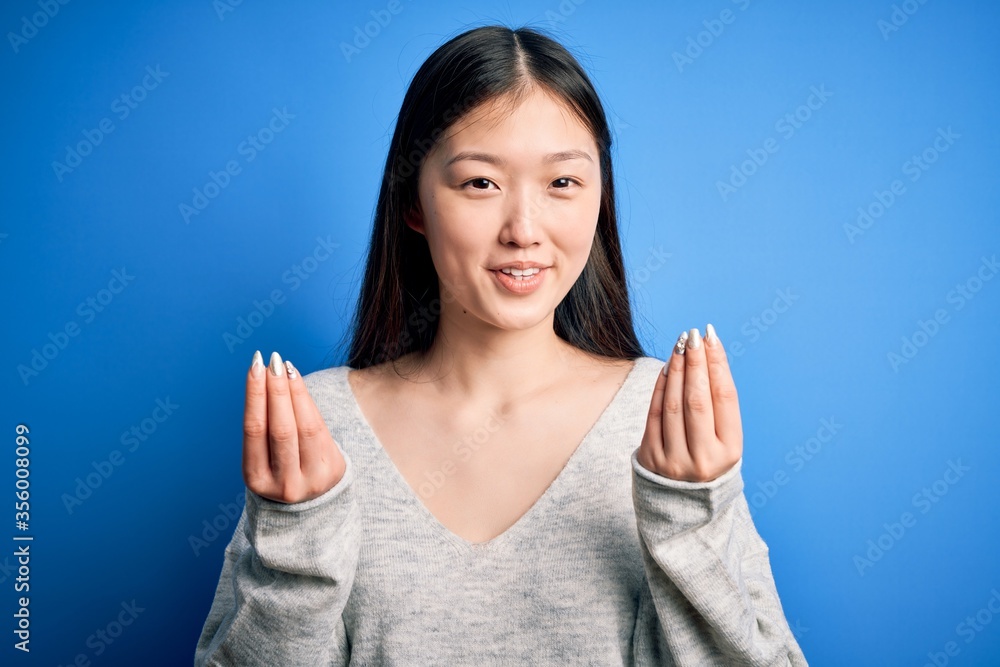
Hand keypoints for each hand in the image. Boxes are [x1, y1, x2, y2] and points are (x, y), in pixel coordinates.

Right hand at [242, 351, 345, 502]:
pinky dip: (309, 403)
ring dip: (294, 392)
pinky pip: (321, 429)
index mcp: (257, 480)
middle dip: (275, 391)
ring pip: (304, 427)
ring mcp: (311, 480)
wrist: (313, 498)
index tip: (255, 366)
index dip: (255, 395)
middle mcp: (284, 484)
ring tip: (285, 366)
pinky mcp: (333, 471)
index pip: (254, 430)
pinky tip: (299, 383)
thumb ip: (265, 425)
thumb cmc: (280, 466)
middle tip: (272, 361)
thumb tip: (267, 374)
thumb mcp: (265, 456)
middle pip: (280, 429)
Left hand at [638, 325, 742, 482]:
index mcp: (730, 452)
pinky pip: (654, 414)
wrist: (684, 507)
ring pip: (674, 404)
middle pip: (698, 399)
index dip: (718, 364)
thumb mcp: (725, 442)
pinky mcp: (651, 459)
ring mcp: (675, 461)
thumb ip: (718, 407)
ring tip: (680, 346)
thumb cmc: (709, 462)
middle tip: (692, 334)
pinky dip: (661, 388)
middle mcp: (703, 459)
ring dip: (677, 370)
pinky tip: (667, 368)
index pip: (724, 398)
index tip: (711, 337)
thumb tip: (706, 355)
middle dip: (695, 361)